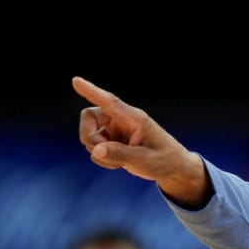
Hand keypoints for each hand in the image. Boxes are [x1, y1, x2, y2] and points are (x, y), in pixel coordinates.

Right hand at [72, 76, 211, 207]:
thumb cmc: (164, 160)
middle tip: (104, 154)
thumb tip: (96, 150)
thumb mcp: (144, 160)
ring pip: (89, 135)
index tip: (76, 80)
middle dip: (90, 138)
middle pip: (89, 118)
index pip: (109, 101)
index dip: (92, 91)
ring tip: (120, 162)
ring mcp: (115, 129)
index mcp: (133, 118)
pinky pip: (94, 147)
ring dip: (99, 152)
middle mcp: (121, 120)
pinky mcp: (112, 140)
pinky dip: (102, 157)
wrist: (172, 168)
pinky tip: (118, 163)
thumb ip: (120, 154)